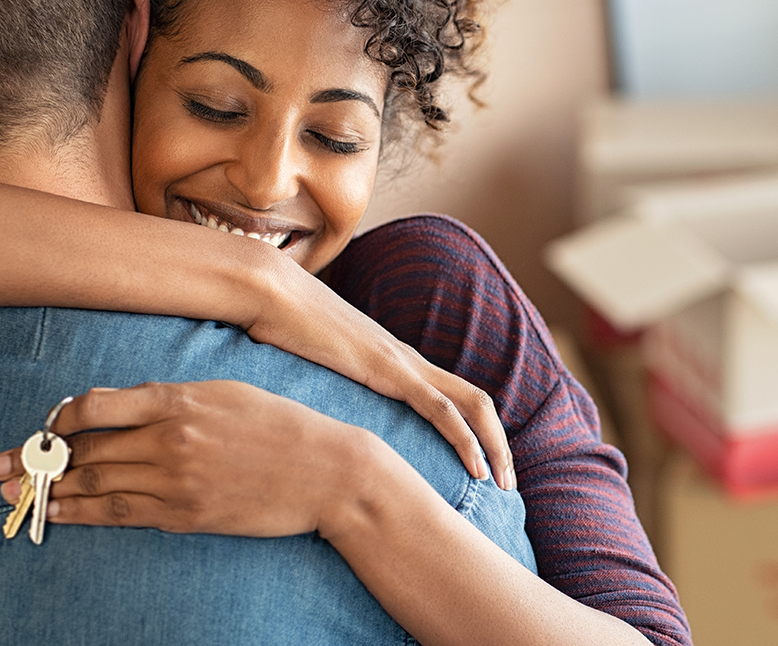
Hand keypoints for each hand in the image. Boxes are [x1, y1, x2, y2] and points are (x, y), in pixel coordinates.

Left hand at [0, 382, 375, 536]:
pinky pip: (120, 514)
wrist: (326, 470)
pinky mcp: (186, 514)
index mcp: (179, 399)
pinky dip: (82, 514)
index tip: (45, 426)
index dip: (59, 419)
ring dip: (49, 489)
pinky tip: (57, 513)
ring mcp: (176, 479)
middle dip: (36, 458)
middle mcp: (170, 438)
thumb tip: (121, 408)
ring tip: (14, 494)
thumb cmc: (281, 425)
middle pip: (85, 449)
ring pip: (94, 483)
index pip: (95, 406)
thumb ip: (173, 398)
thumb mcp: (227, 392)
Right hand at [246, 263, 514, 490]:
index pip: (453, 397)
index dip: (475, 432)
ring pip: (472, 405)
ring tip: (502, 484)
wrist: (270, 292)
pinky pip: (441, 409)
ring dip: (493, 446)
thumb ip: (323, 388)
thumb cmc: (279, 328)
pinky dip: (465, 439)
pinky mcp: (389, 371)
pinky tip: (475, 468)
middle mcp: (409, 361)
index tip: (481, 469)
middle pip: (476, 401)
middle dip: (498, 445)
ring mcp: (403, 363)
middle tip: (507, 485)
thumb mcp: (309, 367)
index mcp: (395, 362)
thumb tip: (309, 419)